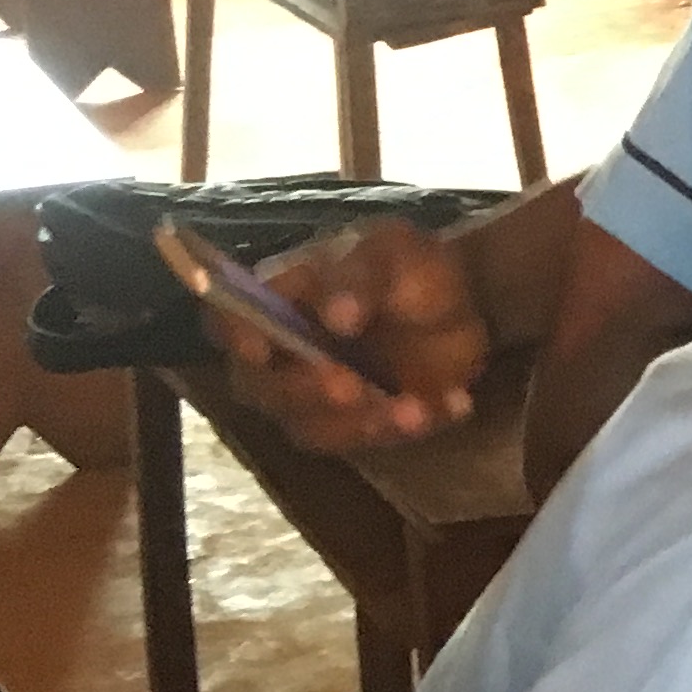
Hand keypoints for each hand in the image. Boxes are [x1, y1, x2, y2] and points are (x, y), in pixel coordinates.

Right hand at [208, 218, 490, 452]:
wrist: (462, 301)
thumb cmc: (408, 265)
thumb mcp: (393, 251)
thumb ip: (362, 278)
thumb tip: (338, 316)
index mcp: (278, 299)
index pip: (229, 321)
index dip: (236, 338)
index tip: (261, 351)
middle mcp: (282, 354)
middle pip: (262, 388)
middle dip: (304, 393)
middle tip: (351, 387)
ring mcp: (316, 395)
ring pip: (313, 428)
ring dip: (362, 424)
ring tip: (418, 409)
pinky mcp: (357, 423)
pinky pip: (370, 440)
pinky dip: (411, 427)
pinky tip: (454, 404)